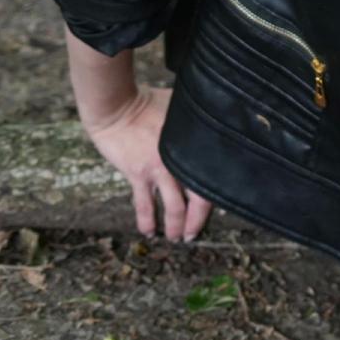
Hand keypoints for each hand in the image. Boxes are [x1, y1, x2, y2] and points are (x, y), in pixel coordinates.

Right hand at [82, 84, 211, 242]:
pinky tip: (149, 232)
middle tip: (194, 234)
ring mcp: (159, 170)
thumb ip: (194, 121)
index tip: (223, 206)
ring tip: (175, 238)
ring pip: (173, 206)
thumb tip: (211, 118)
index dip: (218, 193)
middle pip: (197, 197)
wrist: (117, 107)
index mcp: (194, 145)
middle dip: (196, 220)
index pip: (212, 174)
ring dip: (174, 226)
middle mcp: (180, 161)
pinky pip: (144, 204)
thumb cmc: (149, 101)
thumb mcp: (181, 108)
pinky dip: (147, 220)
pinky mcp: (138, 174)